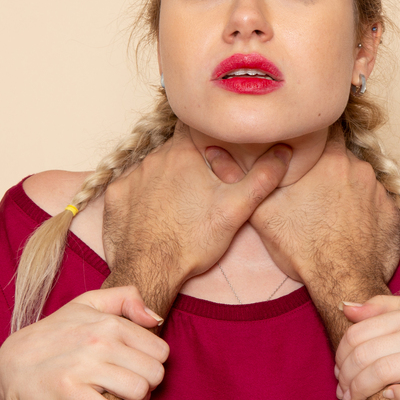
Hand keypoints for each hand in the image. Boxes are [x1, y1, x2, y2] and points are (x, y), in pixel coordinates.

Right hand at [0, 286, 167, 399]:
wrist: (15, 362)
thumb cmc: (56, 333)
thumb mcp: (88, 303)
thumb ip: (126, 299)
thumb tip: (155, 319)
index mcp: (110, 322)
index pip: (160, 350)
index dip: (154, 364)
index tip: (140, 369)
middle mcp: (100, 342)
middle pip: (154, 373)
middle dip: (149, 386)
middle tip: (135, 389)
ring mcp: (84, 367)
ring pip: (138, 391)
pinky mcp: (68, 392)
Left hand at [104, 121, 290, 286]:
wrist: (150, 272)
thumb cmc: (193, 241)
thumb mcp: (236, 209)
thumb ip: (262, 178)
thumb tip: (284, 153)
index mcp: (183, 153)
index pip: (194, 127)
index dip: (205, 135)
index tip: (213, 149)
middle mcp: (154, 158)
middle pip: (174, 149)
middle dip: (187, 162)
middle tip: (200, 186)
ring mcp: (131, 177)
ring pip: (153, 168)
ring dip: (164, 179)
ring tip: (178, 204)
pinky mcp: (115, 196)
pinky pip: (131, 187)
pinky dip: (142, 196)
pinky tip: (154, 214)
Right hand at [208, 129, 399, 287]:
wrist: (342, 282)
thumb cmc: (304, 249)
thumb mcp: (263, 213)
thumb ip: (244, 179)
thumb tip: (216, 156)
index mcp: (329, 160)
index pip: (324, 131)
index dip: (313, 138)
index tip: (304, 149)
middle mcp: (359, 168)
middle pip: (341, 157)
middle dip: (328, 169)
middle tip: (313, 191)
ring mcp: (379, 190)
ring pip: (359, 179)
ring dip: (347, 190)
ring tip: (330, 213)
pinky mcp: (393, 212)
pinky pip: (377, 202)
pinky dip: (365, 210)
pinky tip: (350, 227)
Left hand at [336, 296, 399, 399]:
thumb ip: (381, 310)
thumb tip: (345, 307)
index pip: (358, 334)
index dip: (341, 356)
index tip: (338, 372)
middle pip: (366, 354)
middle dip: (347, 377)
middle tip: (343, 392)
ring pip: (385, 372)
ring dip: (362, 390)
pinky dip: (399, 397)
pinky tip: (389, 398)